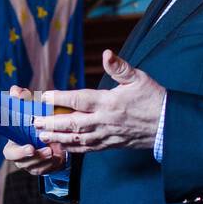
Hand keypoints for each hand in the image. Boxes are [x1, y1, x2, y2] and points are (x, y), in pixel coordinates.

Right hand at [3, 86, 67, 173]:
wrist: (46, 130)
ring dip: (46, 161)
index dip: (19, 152)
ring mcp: (31, 164)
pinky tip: (60, 158)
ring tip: (56, 152)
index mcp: (13, 144)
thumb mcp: (27, 107)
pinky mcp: (42, 168)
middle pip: (24, 163)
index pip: (10, 153)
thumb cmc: (32, 120)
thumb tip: (16, 91)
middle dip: (36, 158)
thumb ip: (20, 98)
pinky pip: (47, 170)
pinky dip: (53, 165)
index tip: (31, 147)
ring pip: (36, 168)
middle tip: (48, 150)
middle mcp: (20, 157)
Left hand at [32, 50, 164, 152]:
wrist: (168, 126)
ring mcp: (106, 135)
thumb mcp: (139, 78)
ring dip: (57, 137)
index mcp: (109, 102)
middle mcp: (105, 121)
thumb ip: (120, 67)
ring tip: (41, 134)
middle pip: (72, 123)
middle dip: (51, 123)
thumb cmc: (153, 99)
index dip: (60, 98)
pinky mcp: (109, 145)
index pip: (79, 100)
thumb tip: (107, 54)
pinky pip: (87, 149)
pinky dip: (71, 149)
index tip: (44, 96)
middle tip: (34, 121)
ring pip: (76, 139)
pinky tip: (60, 146)